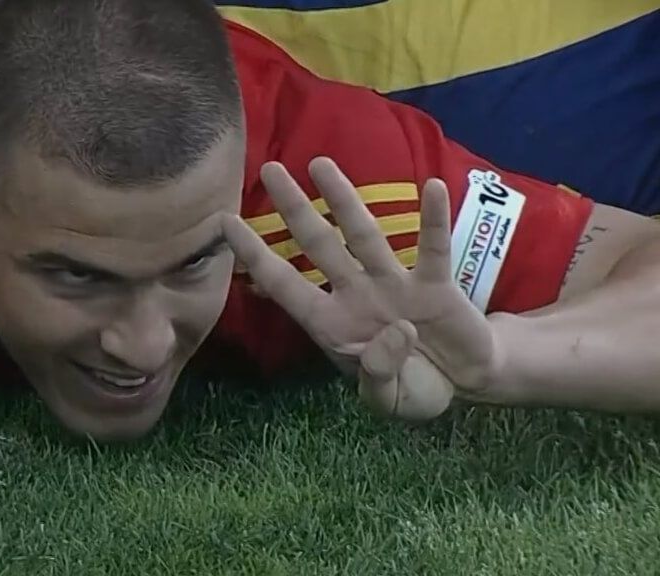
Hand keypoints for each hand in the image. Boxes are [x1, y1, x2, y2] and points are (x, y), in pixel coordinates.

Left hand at [222, 157, 500, 418]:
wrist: (463, 384)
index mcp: (332, 324)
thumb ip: (380, 375)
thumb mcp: (389, 399)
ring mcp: (395, 285)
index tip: (225, 221)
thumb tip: (396, 332)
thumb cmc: (413, 388)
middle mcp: (357, 295)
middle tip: (270, 168)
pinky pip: (434, 248)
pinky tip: (432, 187)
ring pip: (364, 235)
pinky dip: (433, 220)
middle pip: (319, 245)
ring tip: (321, 164)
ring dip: (344, 200)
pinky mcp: (436, 286)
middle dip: (294, 209)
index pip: (285, 284)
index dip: (256, 255)